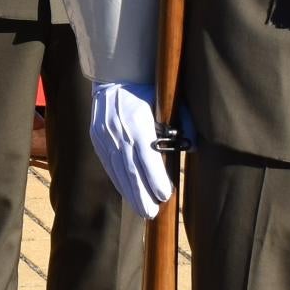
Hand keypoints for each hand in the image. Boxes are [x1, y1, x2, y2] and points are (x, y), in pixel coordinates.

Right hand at [89, 82, 172, 220]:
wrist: (113, 76)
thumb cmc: (146, 89)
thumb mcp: (166, 101)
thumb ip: (181, 122)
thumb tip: (193, 146)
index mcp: (136, 122)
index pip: (145, 156)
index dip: (154, 178)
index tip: (165, 195)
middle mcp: (117, 132)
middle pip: (129, 169)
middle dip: (141, 194)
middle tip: (152, 214)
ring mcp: (104, 136)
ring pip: (117, 170)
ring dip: (130, 193)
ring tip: (143, 211)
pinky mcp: (97, 139)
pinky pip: (109, 165)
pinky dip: (119, 181)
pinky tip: (128, 194)